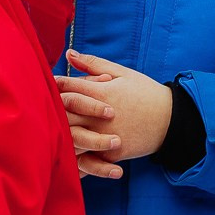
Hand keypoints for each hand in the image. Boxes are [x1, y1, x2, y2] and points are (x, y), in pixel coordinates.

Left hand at [56, 49, 170, 179]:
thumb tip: (68, 54)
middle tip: (44, 108)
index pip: (67, 87)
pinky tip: (65, 155)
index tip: (50, 85)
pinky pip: (86, 160)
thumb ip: (93, 64)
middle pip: (63, 113)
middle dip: (52, 110)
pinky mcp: (111, 154)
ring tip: (50, 131)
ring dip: (59, 135)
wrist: (171, 120)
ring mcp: (105, 136)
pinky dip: (73, 160)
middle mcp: (100, 116)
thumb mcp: (122, 73)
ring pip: (71, 139)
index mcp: (102, 92)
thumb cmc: (145, 92)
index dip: (54, 85)